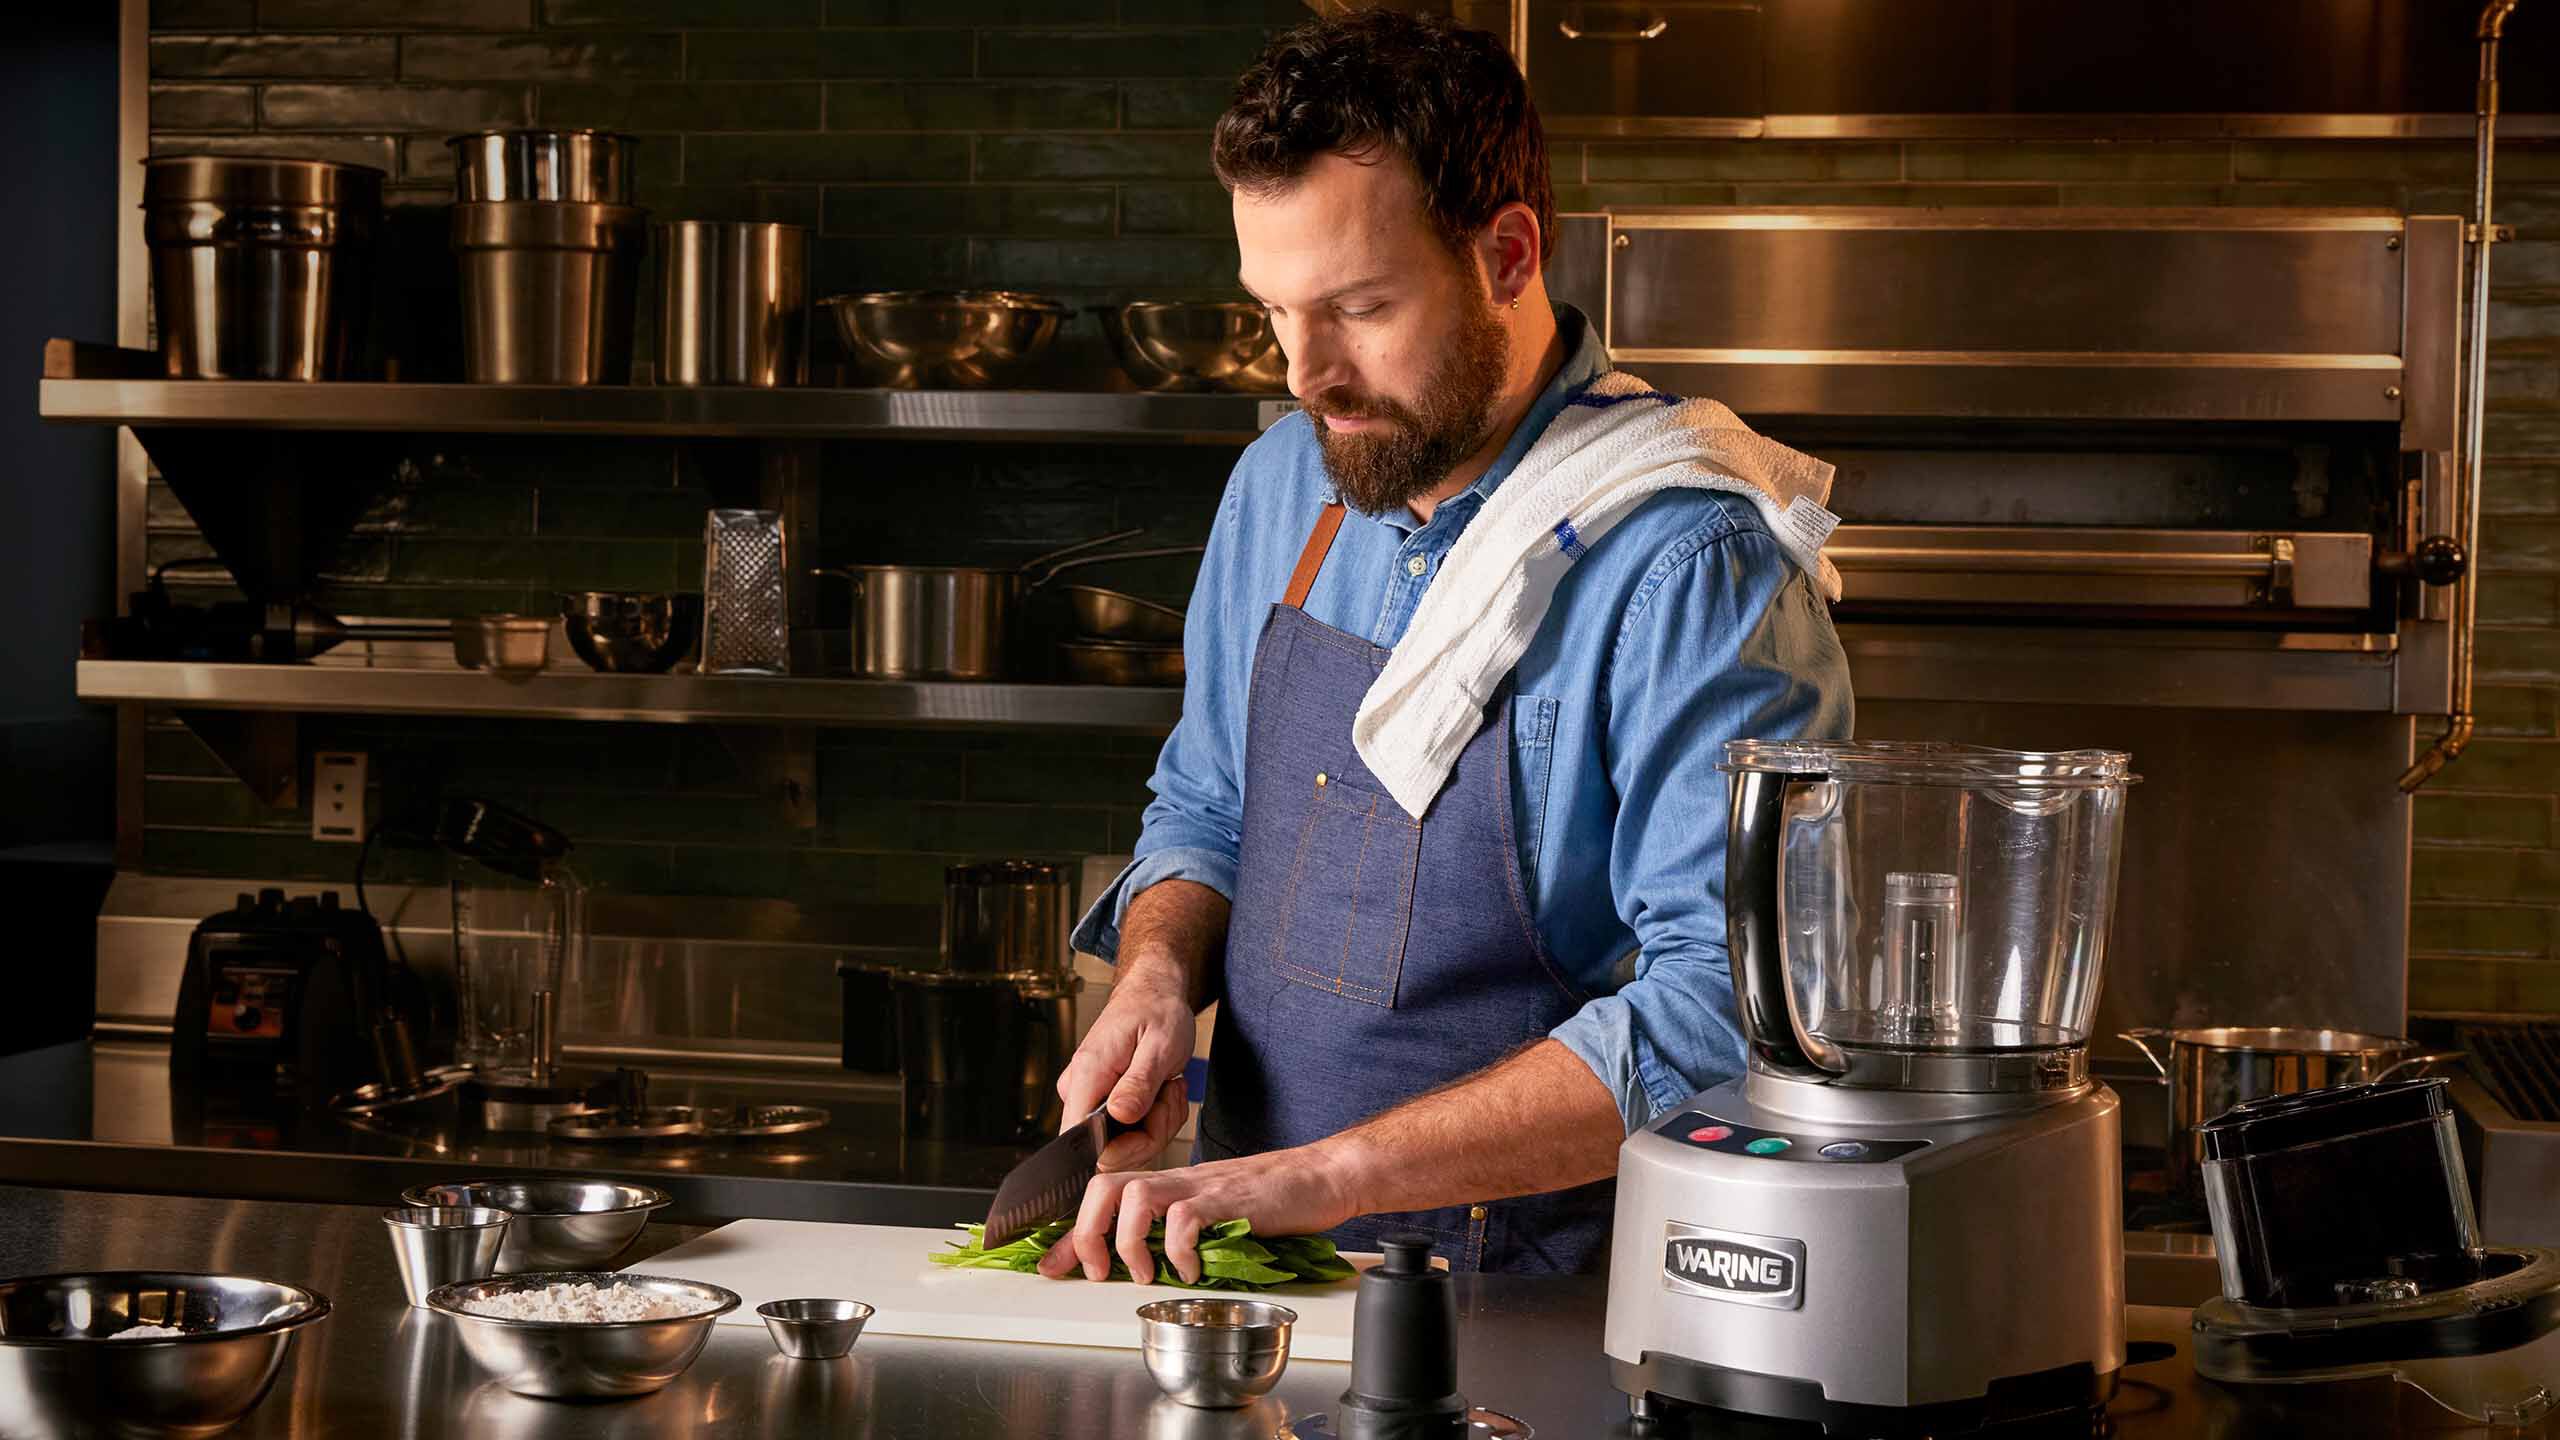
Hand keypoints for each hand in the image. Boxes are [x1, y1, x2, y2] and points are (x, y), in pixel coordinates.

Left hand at [1034, 1146, 1360, 1284]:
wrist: (1324, 1176)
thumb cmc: (1275, 1198)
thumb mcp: (1216, 1215)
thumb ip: (1181, 1232)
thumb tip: (1149, 1263)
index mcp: (1172, 1186)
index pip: (1105, 1195)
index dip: (1072, 1233)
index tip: (1053, 1266)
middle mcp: (1179, 1181)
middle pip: (1105, 1186)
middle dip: (1088, 1232)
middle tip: (1100, 1270)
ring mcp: (1203, 1187)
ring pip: (1136, 1196)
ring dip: (1130, 1241)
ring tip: (1148, 1272)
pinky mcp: (1230, 1200)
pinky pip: (1186, 1218)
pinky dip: (1180, 1250)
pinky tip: (1193, 1269)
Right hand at [1054, 969, 1195, 1171]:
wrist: (1152, 994)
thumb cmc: (1155, 1010)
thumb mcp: (1160, 1045)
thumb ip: (1139, 1083)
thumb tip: (1120, 1116)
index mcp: (1088, 1074)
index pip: (1080, 1139)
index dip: (1122, 1147)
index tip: (1152, 1122)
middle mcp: (1080, 1090)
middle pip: (1108, 1149)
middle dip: (1150, 1132)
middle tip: (1169, 1094)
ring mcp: (1090, 1098)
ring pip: (1123, 1144)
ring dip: (1157, 1123)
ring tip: (1167, 1086)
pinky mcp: (1101, 1103)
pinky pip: (1128, 1133)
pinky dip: (1154, 1119)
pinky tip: (1161, 1092)